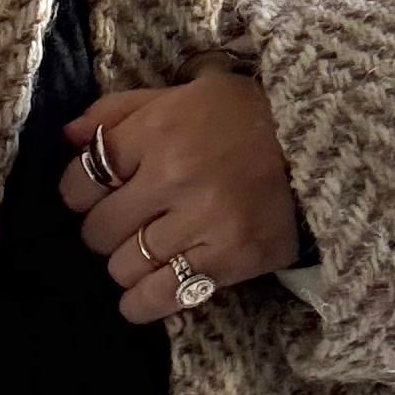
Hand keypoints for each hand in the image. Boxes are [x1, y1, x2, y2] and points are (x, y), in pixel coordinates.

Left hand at [57, 62, 302, 324]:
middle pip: (99, 228)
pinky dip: (143, 301)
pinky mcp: (231, 260)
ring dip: (126, 264)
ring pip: (124, 266)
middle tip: (125, 223)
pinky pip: (161, 297)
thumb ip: (122, 110)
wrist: (326, 146)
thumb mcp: (187, 93)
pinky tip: (144, 293)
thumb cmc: (248, 116)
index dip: (79, 190)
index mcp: (160, 131)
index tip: (92, 194)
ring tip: (146, 251)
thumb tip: (68, 135)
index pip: (83, 176)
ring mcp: (204, 223)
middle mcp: (176, 177)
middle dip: (104, 229)